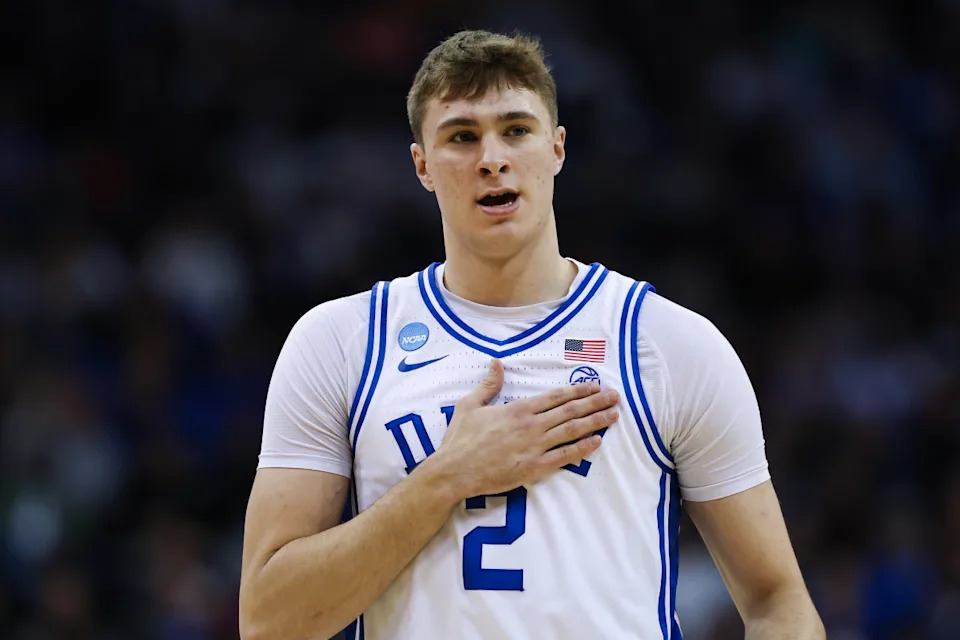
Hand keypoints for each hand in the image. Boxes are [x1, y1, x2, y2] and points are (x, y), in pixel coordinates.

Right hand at [431, 359, 619, 498]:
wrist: (454, 471)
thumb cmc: (460, 439)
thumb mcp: (469, 405)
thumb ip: (488, 385)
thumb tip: (496, 363)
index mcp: (518, 409)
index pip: (556, 396)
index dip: (579, 391)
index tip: (595, 386)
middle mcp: (531, 425)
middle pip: (570, 411)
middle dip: (596, 403)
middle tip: (616, 397)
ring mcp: (535, 447)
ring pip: (572, 431)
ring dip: (595, 422)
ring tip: (613, 415)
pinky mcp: (534, 468)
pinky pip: (565, 457)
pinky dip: (582, 448)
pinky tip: (597, 442)